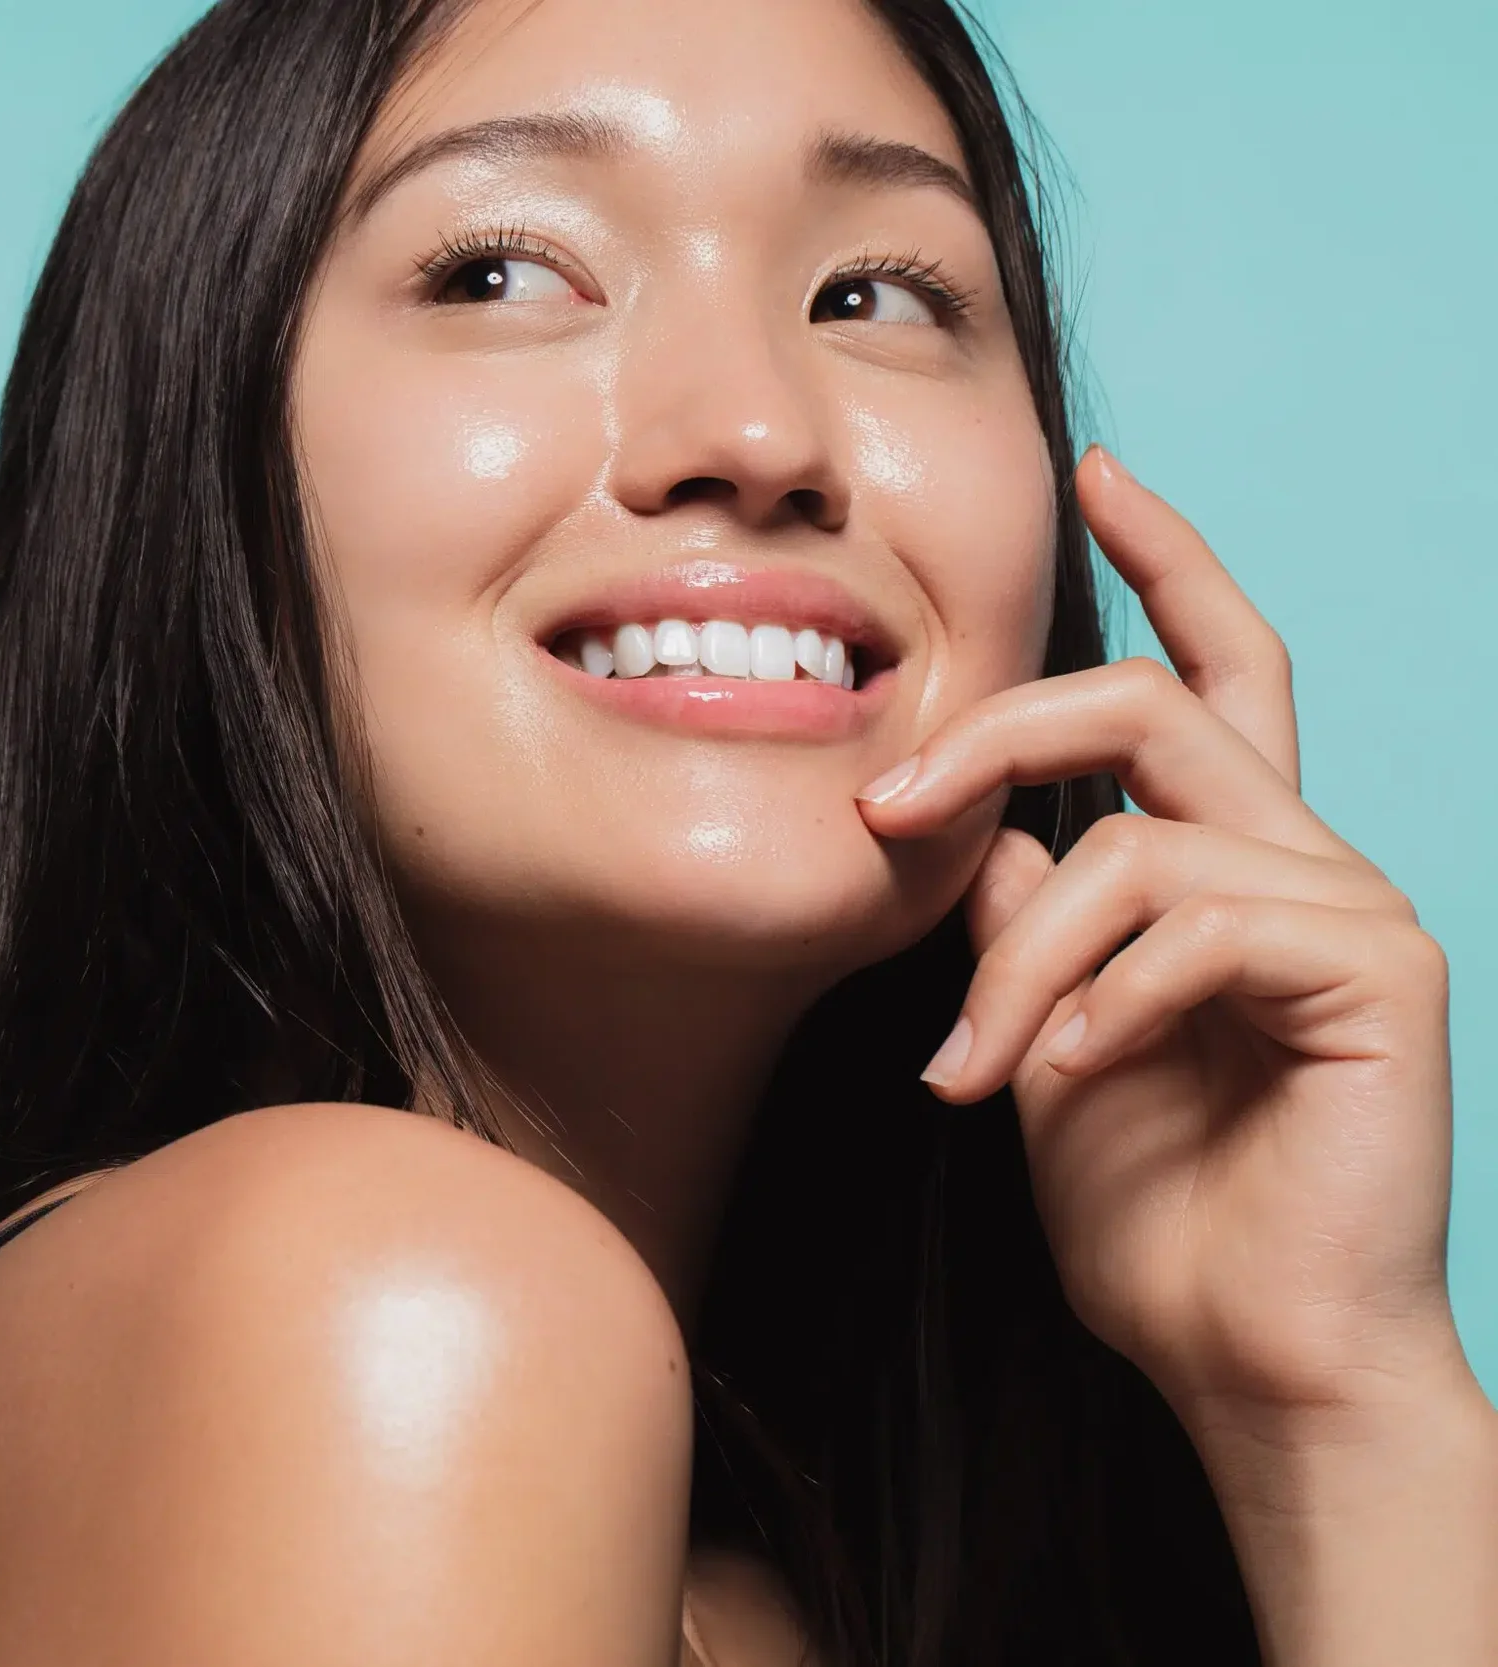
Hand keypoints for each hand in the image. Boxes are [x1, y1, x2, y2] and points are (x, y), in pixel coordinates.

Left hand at [854, 447, 1472, 1440]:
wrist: (1251, 1353)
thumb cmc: (1155, 1212)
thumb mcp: (1048, 1032)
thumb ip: (1023, 917)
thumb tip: (970, 824)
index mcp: (1228, 862)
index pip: (1212, 670)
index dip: (1167, 561)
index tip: (1098, 471)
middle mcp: (1301, 857)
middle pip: (1159, 699)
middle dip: (999, 731)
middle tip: (881, 805)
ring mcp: (1352, 907)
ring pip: (1140, 841)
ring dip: (1022, 961)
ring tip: (972, 1073)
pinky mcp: (1381, 971)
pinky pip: (1201, 923)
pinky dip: (1104, 1002)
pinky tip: (1070, 1080)